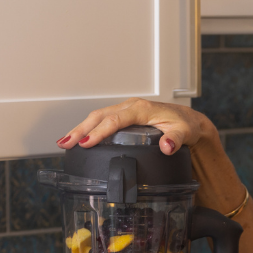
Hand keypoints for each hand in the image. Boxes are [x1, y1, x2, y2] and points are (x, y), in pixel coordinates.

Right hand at [57, 98, 212, 154]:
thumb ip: (176, 139)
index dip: (100, 132)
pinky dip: (88, 128)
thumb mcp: (184, 133)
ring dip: (80, 128)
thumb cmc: (185, 125)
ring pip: (97, 116)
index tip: (87, 143)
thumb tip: (167, 146)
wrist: (188, 120)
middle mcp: (131, 107)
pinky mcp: (124, 116)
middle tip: (66, 144)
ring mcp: (126, 110)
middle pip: (100, 116)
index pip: (115, 120)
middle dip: (81, 130)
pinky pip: (102, 119)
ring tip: (64, 143)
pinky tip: (79, 139)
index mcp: (142, 109)